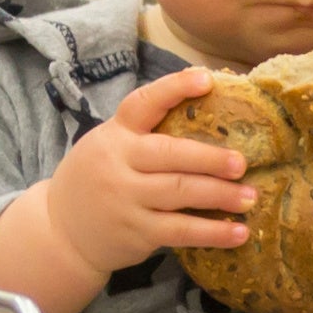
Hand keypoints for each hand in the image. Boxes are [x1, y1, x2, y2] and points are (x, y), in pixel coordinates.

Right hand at [32, 65, 257, 277]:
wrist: (62, 232)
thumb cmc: (96, 180)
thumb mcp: (107, 147)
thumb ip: (143, 135)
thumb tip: (207, 118)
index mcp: (115, 135)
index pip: (143, 104)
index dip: (174, 88)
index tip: (207, 79)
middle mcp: (118, 164)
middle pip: (170, 154)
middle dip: (211, 159)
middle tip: (242, 163)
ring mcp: (126, 200)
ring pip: (180, 193)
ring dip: (221, 196)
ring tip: (251, 197)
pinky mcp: (137, 233)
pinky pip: (181, 231)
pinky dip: (212, 232)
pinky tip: (238, 232)